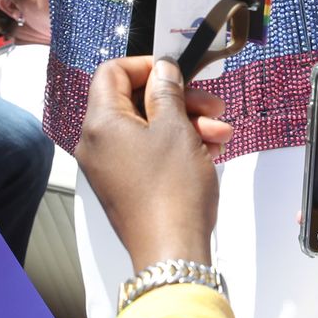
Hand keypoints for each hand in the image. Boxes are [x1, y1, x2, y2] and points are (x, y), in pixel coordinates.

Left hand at [74, 57, 233, 269]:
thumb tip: (162, 70)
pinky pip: (149, 153)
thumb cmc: (172, 190)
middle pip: (134, 101)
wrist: (172, 251)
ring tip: (220, 135)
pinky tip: (210, 152)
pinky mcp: (126, 186)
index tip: (177, 72)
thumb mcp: (176, 128)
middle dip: (178, 99)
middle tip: (213, 105)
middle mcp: (97, 144)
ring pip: (148, 128)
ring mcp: (110, 167)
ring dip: (186, 124)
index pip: (112, 73)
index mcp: (100, 123)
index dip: (146, 66)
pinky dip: (177, 146)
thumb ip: (167, 91)